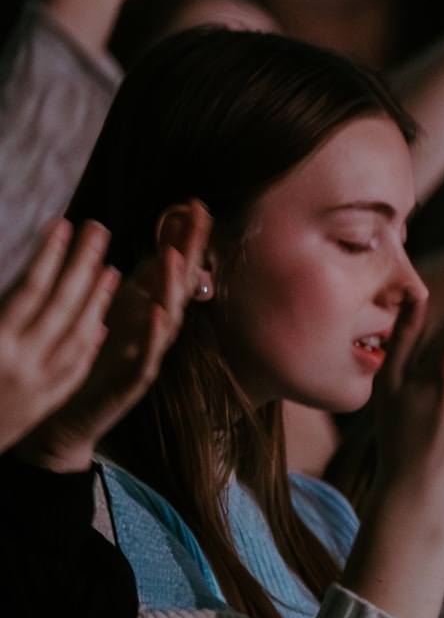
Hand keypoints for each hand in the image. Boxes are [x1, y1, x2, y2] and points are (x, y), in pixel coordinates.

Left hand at [20, 202, 211, 472]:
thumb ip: (140, 282)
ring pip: (168, 318)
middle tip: (200, 219)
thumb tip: (160, 246)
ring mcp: (147, 354)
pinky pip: (148, 355)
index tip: (195, 205)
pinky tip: (157, 313)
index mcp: (148, 308)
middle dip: (190, 252)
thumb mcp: (114, 310)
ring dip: (173, 288)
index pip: (173, 267)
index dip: (186, 237)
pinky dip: (154, 335)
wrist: (70, 413)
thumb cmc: (92, 359)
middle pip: (179, 285)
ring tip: (175, 258)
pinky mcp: (134, 381)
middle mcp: (154, 328)